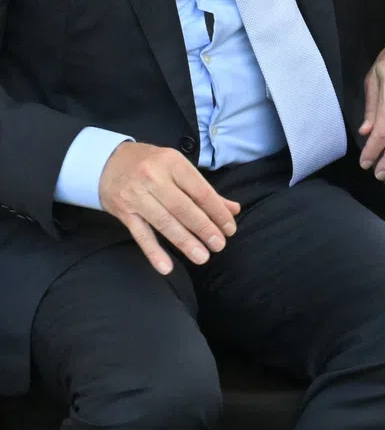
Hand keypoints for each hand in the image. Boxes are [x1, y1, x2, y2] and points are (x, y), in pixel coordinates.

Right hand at [98, 141, 240, 275]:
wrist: (105, 162)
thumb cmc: (150, 164)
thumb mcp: (178, 167)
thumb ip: (204, 189)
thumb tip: (233, 210)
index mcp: (173, 163)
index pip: (200, 191)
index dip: (217, 211)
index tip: (230, 228)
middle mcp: (155, 178)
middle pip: (183, 208)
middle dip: (204, 228)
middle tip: (219, 245)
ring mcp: (137, 196)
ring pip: (165, 222)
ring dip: (185, 242)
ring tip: (203, 257)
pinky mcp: (123, 213)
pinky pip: (141, 235)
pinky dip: (154, 252)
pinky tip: (167, 267)